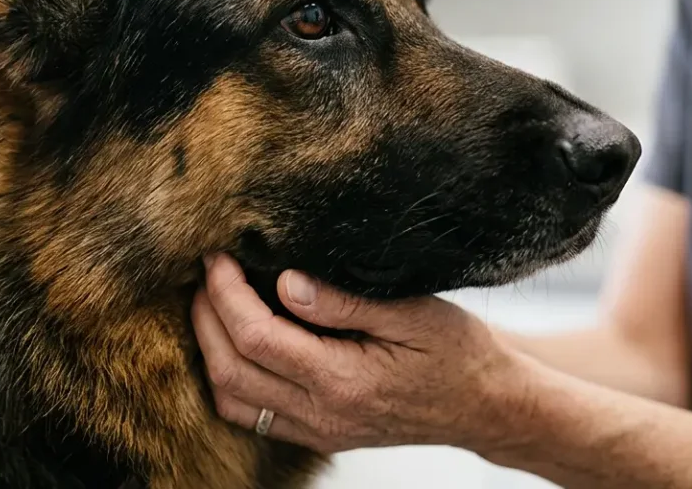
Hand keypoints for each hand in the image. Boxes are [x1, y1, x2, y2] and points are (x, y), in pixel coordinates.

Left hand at [191, 253, 527, 454]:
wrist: (485, 405)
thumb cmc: (458, 353)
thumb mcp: (413, 313)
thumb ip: (345, 302)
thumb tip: (285, 283)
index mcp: (343, 382)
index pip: (257, 338)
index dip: (226, 294)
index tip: (218, 257)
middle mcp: (323, 415)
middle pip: (231, 371)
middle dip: (206, 317)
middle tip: (205, 272)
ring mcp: (318, 431)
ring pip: (233, 399)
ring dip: (211, 350)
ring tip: (211, 302)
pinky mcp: (319, 434)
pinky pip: (252, 414)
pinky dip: (230, 378)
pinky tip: (234, 341)